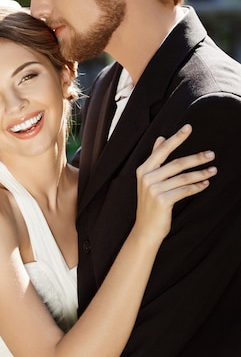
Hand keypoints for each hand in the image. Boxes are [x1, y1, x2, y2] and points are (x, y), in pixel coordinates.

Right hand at [135, 124, 216, 243]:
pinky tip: (205, 184)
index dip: (176, 138)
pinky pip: (185, 190)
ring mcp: (154, 189)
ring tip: (213, 170)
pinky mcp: (163, 200)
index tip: (189, 127)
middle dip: (196, 158)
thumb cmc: (150, 203)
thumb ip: (155, 159)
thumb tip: (160, 138)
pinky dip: (197, 187)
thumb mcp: (149, 180)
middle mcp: (146, 177)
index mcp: (143, 169)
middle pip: (176, 163)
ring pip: (183, 177)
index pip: (162, 150)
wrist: (146, 229)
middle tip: (211, 154)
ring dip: (201, 173)